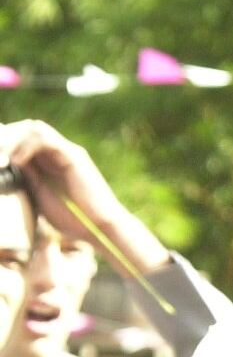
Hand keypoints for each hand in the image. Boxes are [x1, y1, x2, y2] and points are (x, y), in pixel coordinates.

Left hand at [0, 120, 167, 274]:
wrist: (99, 228)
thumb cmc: (74, 219)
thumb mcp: (41, 195)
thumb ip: (28, 177)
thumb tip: (11, 161)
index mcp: (52, 162)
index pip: (25, 137)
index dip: (6, 140)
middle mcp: (60, 153)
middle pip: (28, 127)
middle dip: (7, 135)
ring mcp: (68, 153)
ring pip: (35, 128)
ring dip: (14, 138)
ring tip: (2, 154)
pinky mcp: (74, 157)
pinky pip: (46, 140)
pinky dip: (27, 147)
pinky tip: (17, 161)